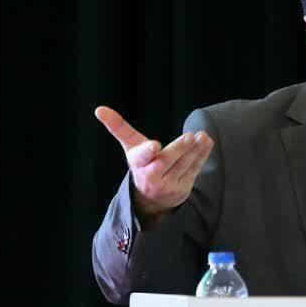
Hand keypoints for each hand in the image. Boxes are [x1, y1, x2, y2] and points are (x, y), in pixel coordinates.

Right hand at [95, 106, 213, 224]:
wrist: (152, 197)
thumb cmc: (142, 163)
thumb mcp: (130, 146)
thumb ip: (118, 127)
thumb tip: (99, 109)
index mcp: (138, 164)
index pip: (141, 158)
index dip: (147, 152)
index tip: (154, 146)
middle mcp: (151, 176)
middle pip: (166, 161)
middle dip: (178, 149)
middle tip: (190, 136)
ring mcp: (168, 184)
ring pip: (183, 165)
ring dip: (195, 150)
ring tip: (202, 136)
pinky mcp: (183, 187)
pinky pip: (193, 170)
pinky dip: (201, 155)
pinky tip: (206, 142)